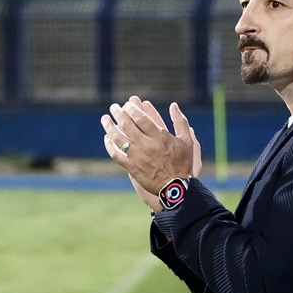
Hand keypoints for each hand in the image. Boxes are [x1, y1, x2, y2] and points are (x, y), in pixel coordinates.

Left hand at [100, 96, 203, 211]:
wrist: (176, 188)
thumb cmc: (183, 163)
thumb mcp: (187, 141)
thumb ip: (180, 122)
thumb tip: (174, 105)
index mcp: (160, 137)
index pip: (141, 118)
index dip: (132, 109)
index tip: (127, 104)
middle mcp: (147, 145)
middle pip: (127, 125)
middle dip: (118, 113)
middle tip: (113, 107)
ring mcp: (137, 156)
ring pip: (118, 138)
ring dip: (109, 126)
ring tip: (105, 118)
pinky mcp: (131, 167)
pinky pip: (116, 154)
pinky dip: (109, 145)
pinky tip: (107, 138)